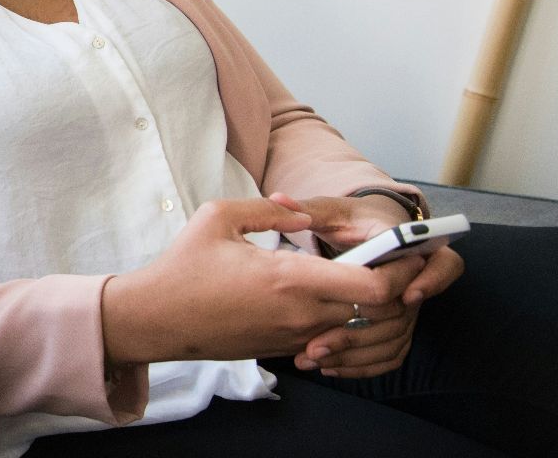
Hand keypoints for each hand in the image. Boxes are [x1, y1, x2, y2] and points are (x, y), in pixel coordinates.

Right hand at [102, 198, 407, 365]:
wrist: (156, 319)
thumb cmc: (183, 266)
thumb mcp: (218, 217)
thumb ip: (268, 209)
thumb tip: (302, 215)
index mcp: (291, 278)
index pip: (375, 286)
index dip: (400, 270)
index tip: (401, 251)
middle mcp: (301, 313)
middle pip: (379, 311)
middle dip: (395, 286)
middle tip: (390, 260)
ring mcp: (294, 336)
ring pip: (358, 327)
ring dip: (370, 306)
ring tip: (361, 274)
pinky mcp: (284, 348)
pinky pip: (332, 338)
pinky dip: (344, 321)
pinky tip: (326, 296)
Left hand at [269, 192, 465, 377]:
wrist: (366, 233)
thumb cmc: (351, 220)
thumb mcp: (331, 211)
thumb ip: (307, 208)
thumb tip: (278, 199)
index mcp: (410, 246)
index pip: (441, 264)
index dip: (429, 281)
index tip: (406, 294)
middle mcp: (416, 280)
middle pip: (410, 313)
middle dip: (368, 331)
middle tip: (325, 342)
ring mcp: (408, 307)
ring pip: (397, 339)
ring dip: (357, 353)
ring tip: (315, 356)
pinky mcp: (397, 326)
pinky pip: (390, 353)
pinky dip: (363, 364)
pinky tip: (329, 366)